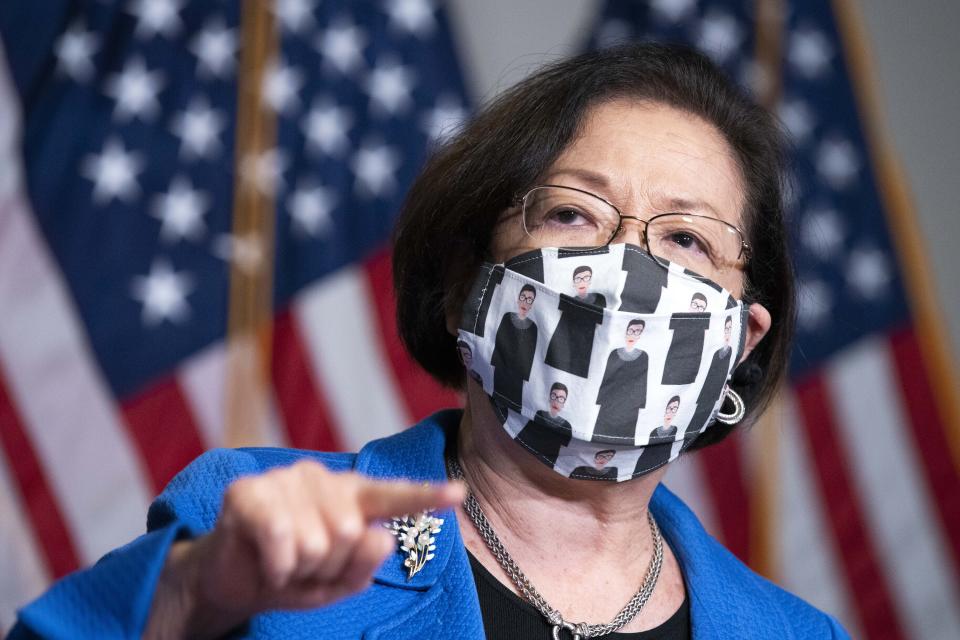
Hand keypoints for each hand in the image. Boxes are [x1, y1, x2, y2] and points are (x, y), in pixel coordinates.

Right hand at [146, 461, 464, 638]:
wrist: (232, 582)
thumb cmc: (293, 575)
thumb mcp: (337, 584)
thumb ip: (365, 565)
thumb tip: (381, 535)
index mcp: (350, 496)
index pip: (392, 496)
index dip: (426, 496)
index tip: (459, 494)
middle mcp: (321, 478)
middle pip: (350, 534)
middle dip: (328, 566)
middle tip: (305, 566)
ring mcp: (285, 479)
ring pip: (316, 540)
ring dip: (300, 568)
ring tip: (284, 560)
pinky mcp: (248, 490)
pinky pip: (281, 537)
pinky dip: (277, 564)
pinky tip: (266, 560)